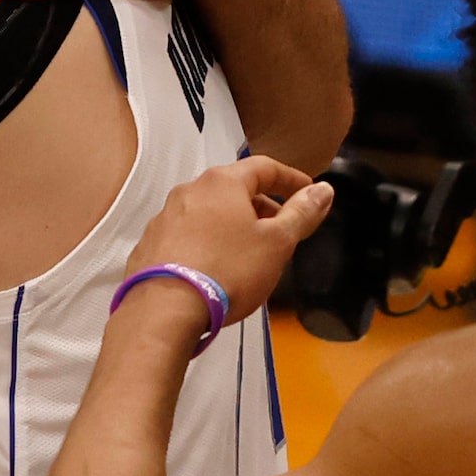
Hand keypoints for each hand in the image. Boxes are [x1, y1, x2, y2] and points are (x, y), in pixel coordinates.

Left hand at [122, 156, 326, 330]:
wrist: (167, 308)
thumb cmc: (226, 271)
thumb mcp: (277, 243)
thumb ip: (302, 214)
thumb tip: (322, 190)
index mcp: (222, 183)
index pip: (265, 167)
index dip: (291, 178)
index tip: (307, 190)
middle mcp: (190, 191)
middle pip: (235, 189)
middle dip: (263, 205)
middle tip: (283, 227)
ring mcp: (167, 216)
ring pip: (210, 211)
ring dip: (234, 224)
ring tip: (252, 251)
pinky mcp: (153, 242)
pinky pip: (189, 233)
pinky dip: (209, 241)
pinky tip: (218, 265)